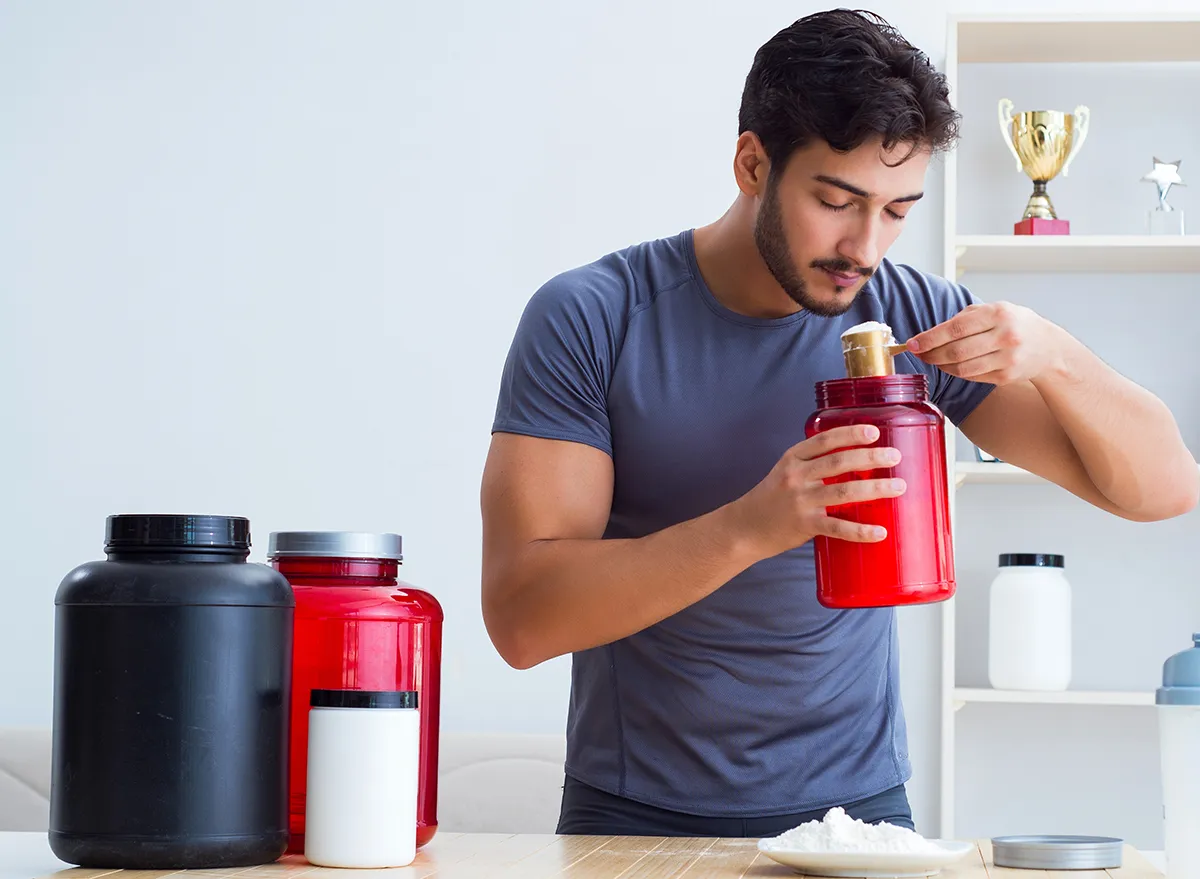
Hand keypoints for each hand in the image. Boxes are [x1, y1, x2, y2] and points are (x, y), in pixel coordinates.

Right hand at [727, 424, 906, 558]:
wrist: (744, 528)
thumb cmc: (770, 500)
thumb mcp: (785, 473)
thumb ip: (813, 466)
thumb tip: (856, 465)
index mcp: (792, 459)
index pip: (824, 440)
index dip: (850, 434)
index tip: (873, 431)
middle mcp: (796, 476)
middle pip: (839, 461)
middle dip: (871, 457)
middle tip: (894, 456)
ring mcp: (800, 501)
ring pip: (844, 491)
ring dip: (875, 488)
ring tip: (898, 486)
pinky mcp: (805, 525)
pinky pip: (838, 527)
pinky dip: (861, 531)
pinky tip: (879, 532)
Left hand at [906, 301, 1064, 385]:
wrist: (1049, 348)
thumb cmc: (1015, 324)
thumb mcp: (995, 310)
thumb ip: (964, 317)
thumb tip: (930, 333)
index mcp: (999, 314)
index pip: (955, 328)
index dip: (930, 338)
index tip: (912, 343)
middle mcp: (1005, 336)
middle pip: (956, 351)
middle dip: (931, 354)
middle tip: (918, 353)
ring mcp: (1007, 359)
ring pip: (961, 368)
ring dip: (941, 365)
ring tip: (932, 359)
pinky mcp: (1006, 377)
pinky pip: (971, 377)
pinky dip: (956, 372)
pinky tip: (950, 366)